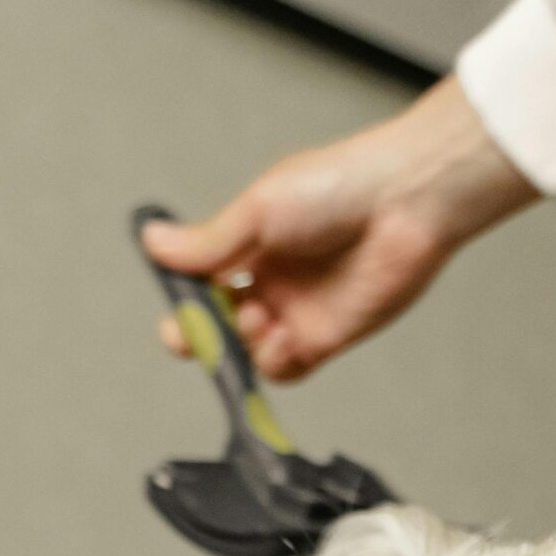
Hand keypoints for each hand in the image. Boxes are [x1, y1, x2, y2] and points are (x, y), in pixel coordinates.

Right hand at [140, 75, 536, 380]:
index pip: (201, 284)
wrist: (403, 202)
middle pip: (220, 325)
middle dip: (201, 335)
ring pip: (250, 352)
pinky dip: (274, 362)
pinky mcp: (327, 338)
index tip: (174, 304)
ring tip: (256, 317)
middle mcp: (271, 281)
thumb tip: (152, 242)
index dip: (183, 300)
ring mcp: (297, 312)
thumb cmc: (338, 186)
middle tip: (194, 334)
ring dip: (241, 345)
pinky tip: (279, 338)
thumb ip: (207, 241)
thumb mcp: (257, 210)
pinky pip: (287, 369)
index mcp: (250, 244)